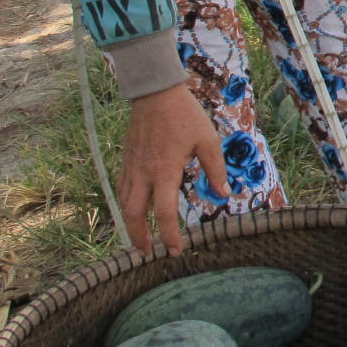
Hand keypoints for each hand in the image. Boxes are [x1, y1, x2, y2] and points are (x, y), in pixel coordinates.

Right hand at [119, 83, 228, 254]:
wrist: (156, 94)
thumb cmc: (185, 116)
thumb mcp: (208, 141)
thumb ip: (215, 170)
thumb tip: (224, 194)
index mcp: (165, 171)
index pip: (165, 212)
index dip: (169, 235)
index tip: (175, 251)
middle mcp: (143, 173)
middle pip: (134, 214)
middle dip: (139, 237)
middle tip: (148, 253)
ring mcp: (131, 167)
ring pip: (124, 203)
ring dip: (130, 223)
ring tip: (138, 238)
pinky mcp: (126, 160)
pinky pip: (121, 188)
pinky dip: (125, 204)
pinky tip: (132, 209)